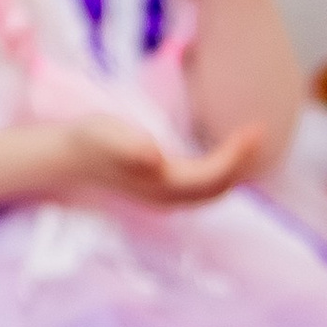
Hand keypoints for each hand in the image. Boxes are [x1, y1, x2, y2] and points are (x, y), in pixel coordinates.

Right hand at [48, 108, 267, 209]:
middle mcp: (168, 197)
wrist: (67, 158)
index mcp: (162, 183)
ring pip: (213, 192)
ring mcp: (165, 199)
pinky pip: (202, 190)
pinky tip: (225, 155)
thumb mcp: (106, 135)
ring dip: (234, 171)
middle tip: (259, 130)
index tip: (255, 128)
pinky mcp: (161, 192)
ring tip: (249, 142)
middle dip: (243, 162)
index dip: (237, 154)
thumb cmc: (89, 141)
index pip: (213, 174)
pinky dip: (220, 175)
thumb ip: (129, 145)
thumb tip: (155, 157)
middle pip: (219, 187)